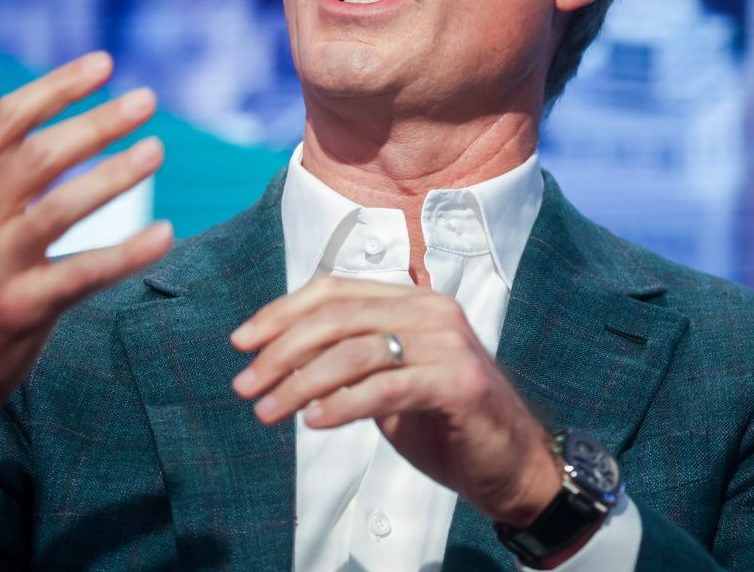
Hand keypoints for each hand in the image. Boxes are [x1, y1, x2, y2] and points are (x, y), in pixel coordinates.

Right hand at [0, 52, 173, 480]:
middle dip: (96, 123)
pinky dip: (126, 254)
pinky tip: (165, 233)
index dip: (57, 88)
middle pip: (38, 158)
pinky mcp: (20, 311)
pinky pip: (82, 276)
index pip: (6, 122)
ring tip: (156, 150)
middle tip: (147, 100)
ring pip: (60, 209)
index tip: (104, 63)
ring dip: (114, 177)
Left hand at [229, 277, 561, 527]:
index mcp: (413, 301)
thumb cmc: (445, 423)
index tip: (242, 342)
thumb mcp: (389, 381)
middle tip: (246, 384)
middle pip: (338, 317)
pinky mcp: (459, 383)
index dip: (282, 312)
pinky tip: (314, 421)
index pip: (335, 291)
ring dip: (300, 382)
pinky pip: (387, 387)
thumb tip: (280, 357)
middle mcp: (432, 311)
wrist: (511, 464)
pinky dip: (343, 403)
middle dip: (282, 350)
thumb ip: (349, 359)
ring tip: (267, 411)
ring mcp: (449, 344)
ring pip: (355, 351)